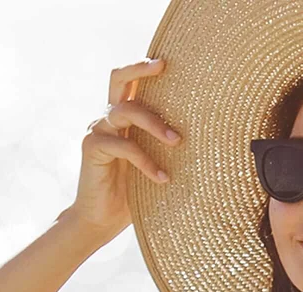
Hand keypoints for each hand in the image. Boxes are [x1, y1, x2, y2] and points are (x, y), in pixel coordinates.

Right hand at [67, 57, 181, 245]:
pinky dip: (146, 162)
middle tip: (163, 66)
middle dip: (140, 68)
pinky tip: (163, 178)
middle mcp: (107, 118)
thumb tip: (209, 137)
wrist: (101, 220)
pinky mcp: (92, 147)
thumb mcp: (155, 163)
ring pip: (126, 111)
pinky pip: (124, 146)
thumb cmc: (133, 192)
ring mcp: (98, 130)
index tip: (168, 61)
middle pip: (118, 78)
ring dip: (155, 124)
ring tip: (177, 141)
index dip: (144, 67)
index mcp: (122, 117)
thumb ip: (166, 146)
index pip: (130, 82)